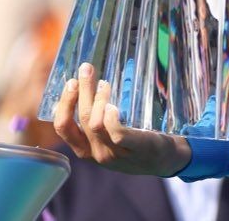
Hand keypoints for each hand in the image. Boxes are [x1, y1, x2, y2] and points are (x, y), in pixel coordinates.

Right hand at [53, 63, 190, 176]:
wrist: (165, 160)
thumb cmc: (134, 142)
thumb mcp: (109, 136)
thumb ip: (96, 119)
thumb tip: (87, 84)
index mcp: (86, 149)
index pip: (63, 127)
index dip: (64, 103)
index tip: (71, 82)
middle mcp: (97, 153)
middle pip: (81, 119)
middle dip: (82, 90)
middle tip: (86, 69)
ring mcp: (115, 153)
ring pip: (96, 124)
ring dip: (98, 99)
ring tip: (104, 84)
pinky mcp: (135, 148)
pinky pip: (116, 133)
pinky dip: (111, 117)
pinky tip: (114, 106)